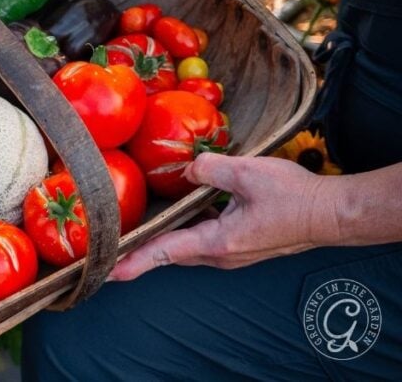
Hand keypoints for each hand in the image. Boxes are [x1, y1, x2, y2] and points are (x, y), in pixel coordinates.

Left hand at [108, 153, 342, 281]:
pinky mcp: (240, 244)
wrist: (333, 214)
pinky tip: (181, 209)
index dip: (133, 260)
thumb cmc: (294, 197)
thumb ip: (209, 169)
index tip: (108, 271)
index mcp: (217, 242)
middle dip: (139, 252)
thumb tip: (187, 170)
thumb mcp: (247, 173)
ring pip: (186, 245)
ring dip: (162, 239)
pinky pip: (203, 238)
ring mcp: (231, 252)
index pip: (164, 251)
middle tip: (109, 251)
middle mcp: (220, 254)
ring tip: (134, 233)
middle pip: (170, 252)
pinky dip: (185, 228)